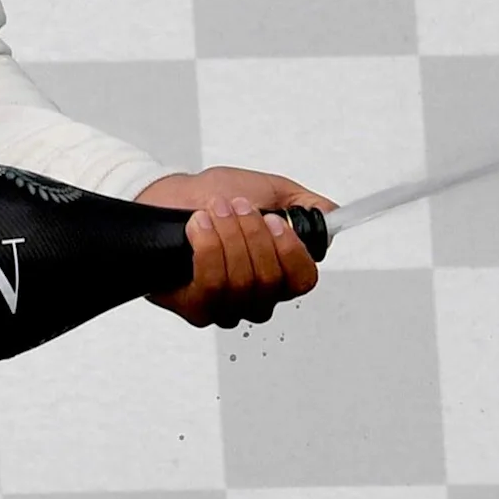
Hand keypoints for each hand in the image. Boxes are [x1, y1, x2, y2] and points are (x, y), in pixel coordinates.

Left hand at [138, 165, 333, 327]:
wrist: (167, 198)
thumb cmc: (213, 197)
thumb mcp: (267, 190)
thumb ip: (303, 203)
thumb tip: (331, 214)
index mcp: (279, 273)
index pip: (303, 280)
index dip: (292, 252)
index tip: (276, 221)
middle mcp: (256, 296)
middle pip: (271, 281)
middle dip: (252, 235)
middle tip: (238, 206)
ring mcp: (227, 306)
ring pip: (242, 283)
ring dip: (229, 238)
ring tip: (216, 211)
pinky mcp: (196, 307)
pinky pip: (213, 286)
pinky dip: (209, 249)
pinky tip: (200, 227)